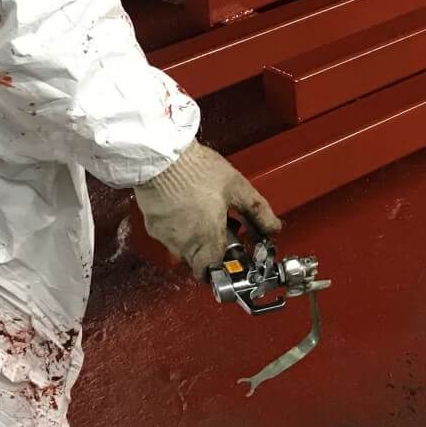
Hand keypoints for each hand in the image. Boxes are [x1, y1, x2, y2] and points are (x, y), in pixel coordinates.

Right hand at [133, 141, 281, 277]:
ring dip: (195, 239)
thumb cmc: (196, 170)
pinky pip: (168, 235)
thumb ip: (258, 212)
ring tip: (204, 213)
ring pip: (182, 250)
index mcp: (206, 239)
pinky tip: (187, 208)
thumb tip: (273, 227)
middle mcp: (183, 243)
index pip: (213, 271)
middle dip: (211, 251)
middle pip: (198, 262)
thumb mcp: (237, 188)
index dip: (224, 265)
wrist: (162, 155)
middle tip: (220, 229)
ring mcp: (165, 235)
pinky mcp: (152, 224)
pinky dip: (179, 228)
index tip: (232, 253)